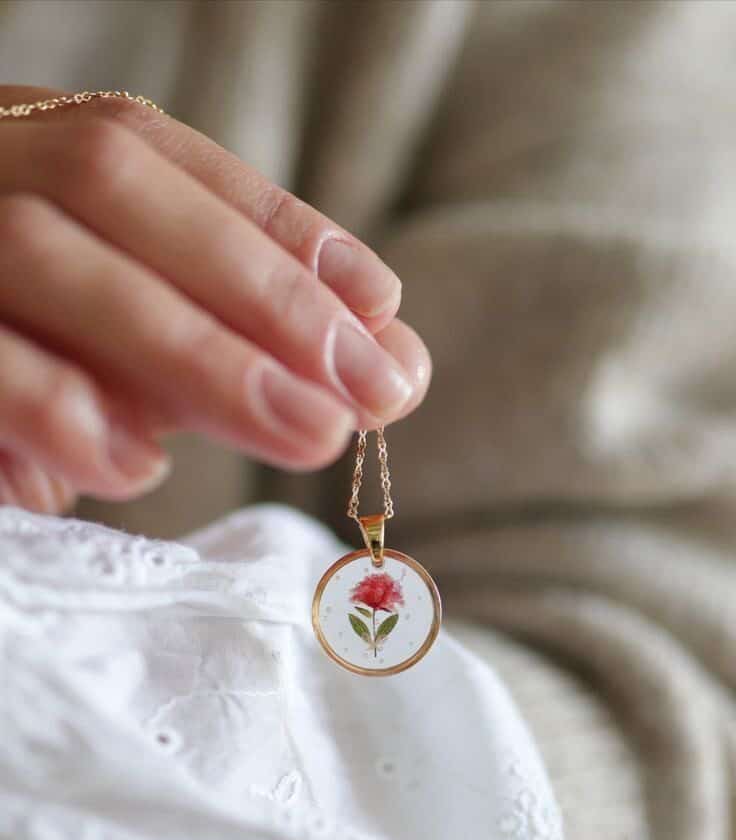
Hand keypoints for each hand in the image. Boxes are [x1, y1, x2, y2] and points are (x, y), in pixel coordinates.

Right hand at [0, 87, 429, 511]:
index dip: (274, 228)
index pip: (160, 160)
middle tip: (363, 393)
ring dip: (179, 349)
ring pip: (33, 256)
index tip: (378, 306)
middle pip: (110, 192)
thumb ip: (247, 328)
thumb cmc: (32, 336)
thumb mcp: (140, 315)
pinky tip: (124, 465)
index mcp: (29, 146)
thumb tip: (397, 365)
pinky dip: (46, 406)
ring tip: (295, 433)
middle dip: (254, 295)